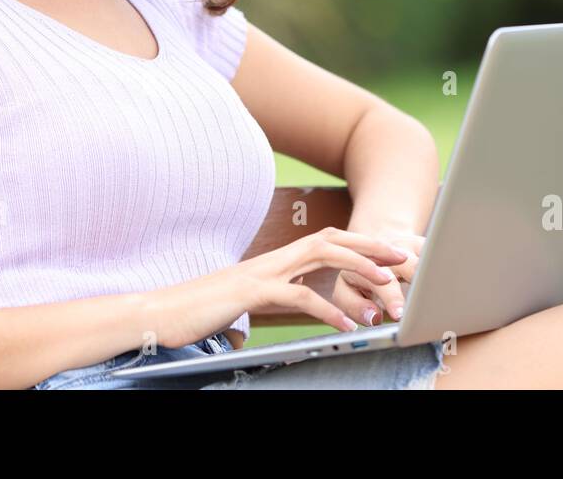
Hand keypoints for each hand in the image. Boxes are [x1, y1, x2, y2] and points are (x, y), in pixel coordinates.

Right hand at [141, 227, 412, 348]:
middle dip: (370, 247)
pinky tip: (347, 323)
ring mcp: (262, 273)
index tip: (389, 255)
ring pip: (320, 257)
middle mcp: (272, 260)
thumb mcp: (246, 306)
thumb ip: (271, 302)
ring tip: (387, 287)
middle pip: (331, 239)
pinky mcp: (251, 292)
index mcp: (274, 263)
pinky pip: (298, 295)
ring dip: (357, 269)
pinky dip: (327, 307)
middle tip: (404, 259)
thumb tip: (290, 311)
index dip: (359, 245)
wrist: (159, 314)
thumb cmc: (199, 313)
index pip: (325, 242)